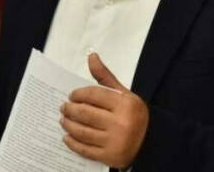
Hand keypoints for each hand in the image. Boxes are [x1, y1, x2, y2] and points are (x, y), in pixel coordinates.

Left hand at [60, 53, 148, 168]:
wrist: (150, 141)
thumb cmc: (132, 114)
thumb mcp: (123, 93)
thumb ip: (105, 76)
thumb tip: (91, 56)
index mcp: (126, 104)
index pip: (93, 95)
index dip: (78, 94)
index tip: (71, 96)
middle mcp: (121, 123)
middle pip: (85, 113)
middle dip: (69, 110)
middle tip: (63, 107)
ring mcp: (116, 142)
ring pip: (83, 132)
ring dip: (68, 125)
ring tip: (63, 120)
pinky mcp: (110, 156)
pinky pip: (86, 150)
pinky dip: (73, 143)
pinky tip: (67, 137)